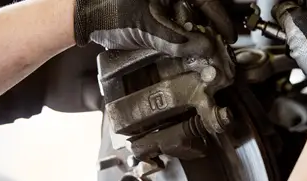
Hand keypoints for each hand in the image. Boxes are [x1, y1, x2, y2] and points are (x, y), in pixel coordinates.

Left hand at [74, 0, 236, 56]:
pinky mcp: (146, 7)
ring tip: (202, 48)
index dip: (220, 19)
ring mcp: (155, 1)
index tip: (229, 37)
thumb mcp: (147, 28)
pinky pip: (169, 15)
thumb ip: (177, 41)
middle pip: (196, 5)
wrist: (76, 13)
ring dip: (193, 29)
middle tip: (218, 45)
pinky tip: (180, 44)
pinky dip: (178, 29)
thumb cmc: (106, 11)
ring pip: (184, 11)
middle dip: (208, 25)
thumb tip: (207, 50)